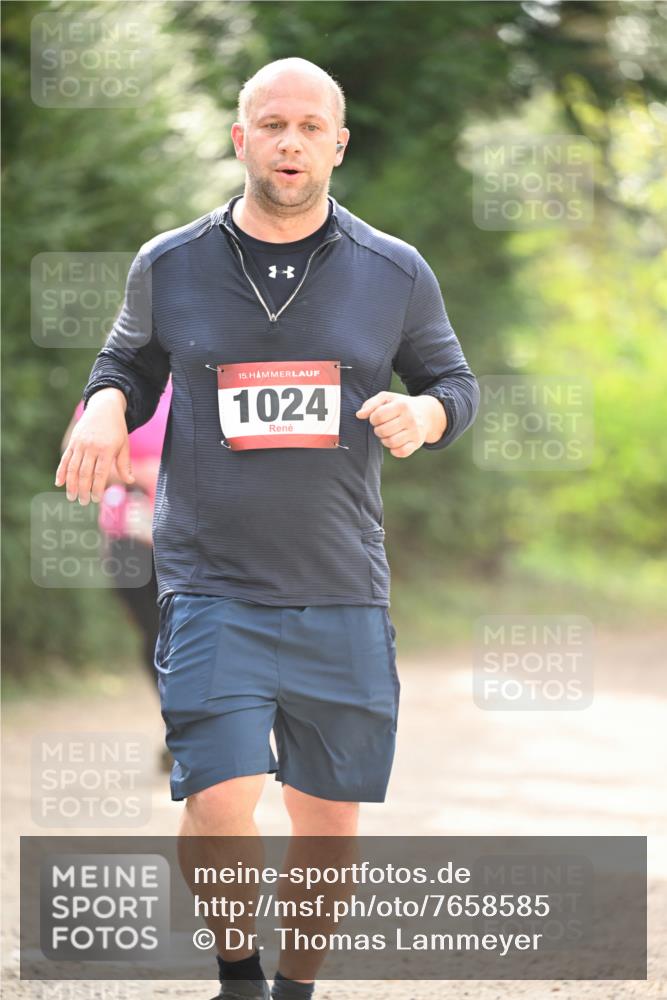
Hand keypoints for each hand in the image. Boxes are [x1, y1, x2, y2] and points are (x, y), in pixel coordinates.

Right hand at [55, 388, 133, 504]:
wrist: (104, 408)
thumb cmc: (117, 429)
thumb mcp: (124, 445)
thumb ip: (125, 464)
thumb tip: (130, 481)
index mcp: (107, 449)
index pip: (100, 473)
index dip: (97, 488)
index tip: (96, 499)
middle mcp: (92, 447)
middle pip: (85, 473)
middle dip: (83, 490)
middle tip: (83, 502)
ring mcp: (80, 444)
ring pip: (73, 468)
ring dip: (71, 484)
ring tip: (71, 497)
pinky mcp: (73, 442)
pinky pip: (65, 459)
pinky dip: (61, 472)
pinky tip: (59, 483)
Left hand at [355, 391, 446, 457]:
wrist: (426, 413)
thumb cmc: (401, 405)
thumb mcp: (387, 398)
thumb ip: (371, 404)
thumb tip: (359, 415)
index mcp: (402, 405)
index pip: (378, 416)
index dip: (373, 419)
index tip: (377, 417)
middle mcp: (410, 418)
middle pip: (382, 431)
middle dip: (378, 430)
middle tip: (383, 426)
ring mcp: (415, 432)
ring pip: (390, 443)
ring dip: (384, 440)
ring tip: (388, 434)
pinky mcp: (417, 443)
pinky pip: (401, 452)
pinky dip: (394, 450)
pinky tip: (395, 443)